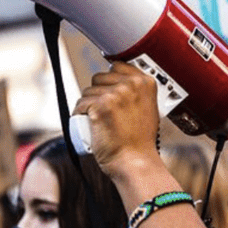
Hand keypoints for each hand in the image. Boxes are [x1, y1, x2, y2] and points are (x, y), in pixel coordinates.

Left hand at [72, 62, 161, 177]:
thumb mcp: (147, 109)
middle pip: (99, 77)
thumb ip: (137, 93)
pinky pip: (80, 104)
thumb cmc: (140, 142)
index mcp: (145, 82)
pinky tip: (89, 124)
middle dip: (97, 93)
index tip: (108, 91)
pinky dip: (79, 115)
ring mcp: (116, 94)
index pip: (116, 65)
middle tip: (104, 112)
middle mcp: (131, 84)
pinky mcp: (100, 105)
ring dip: (88, 105)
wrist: (135, 161)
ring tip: (98, 121)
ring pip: (87, 92)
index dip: (109, 80)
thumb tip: (119, 84)